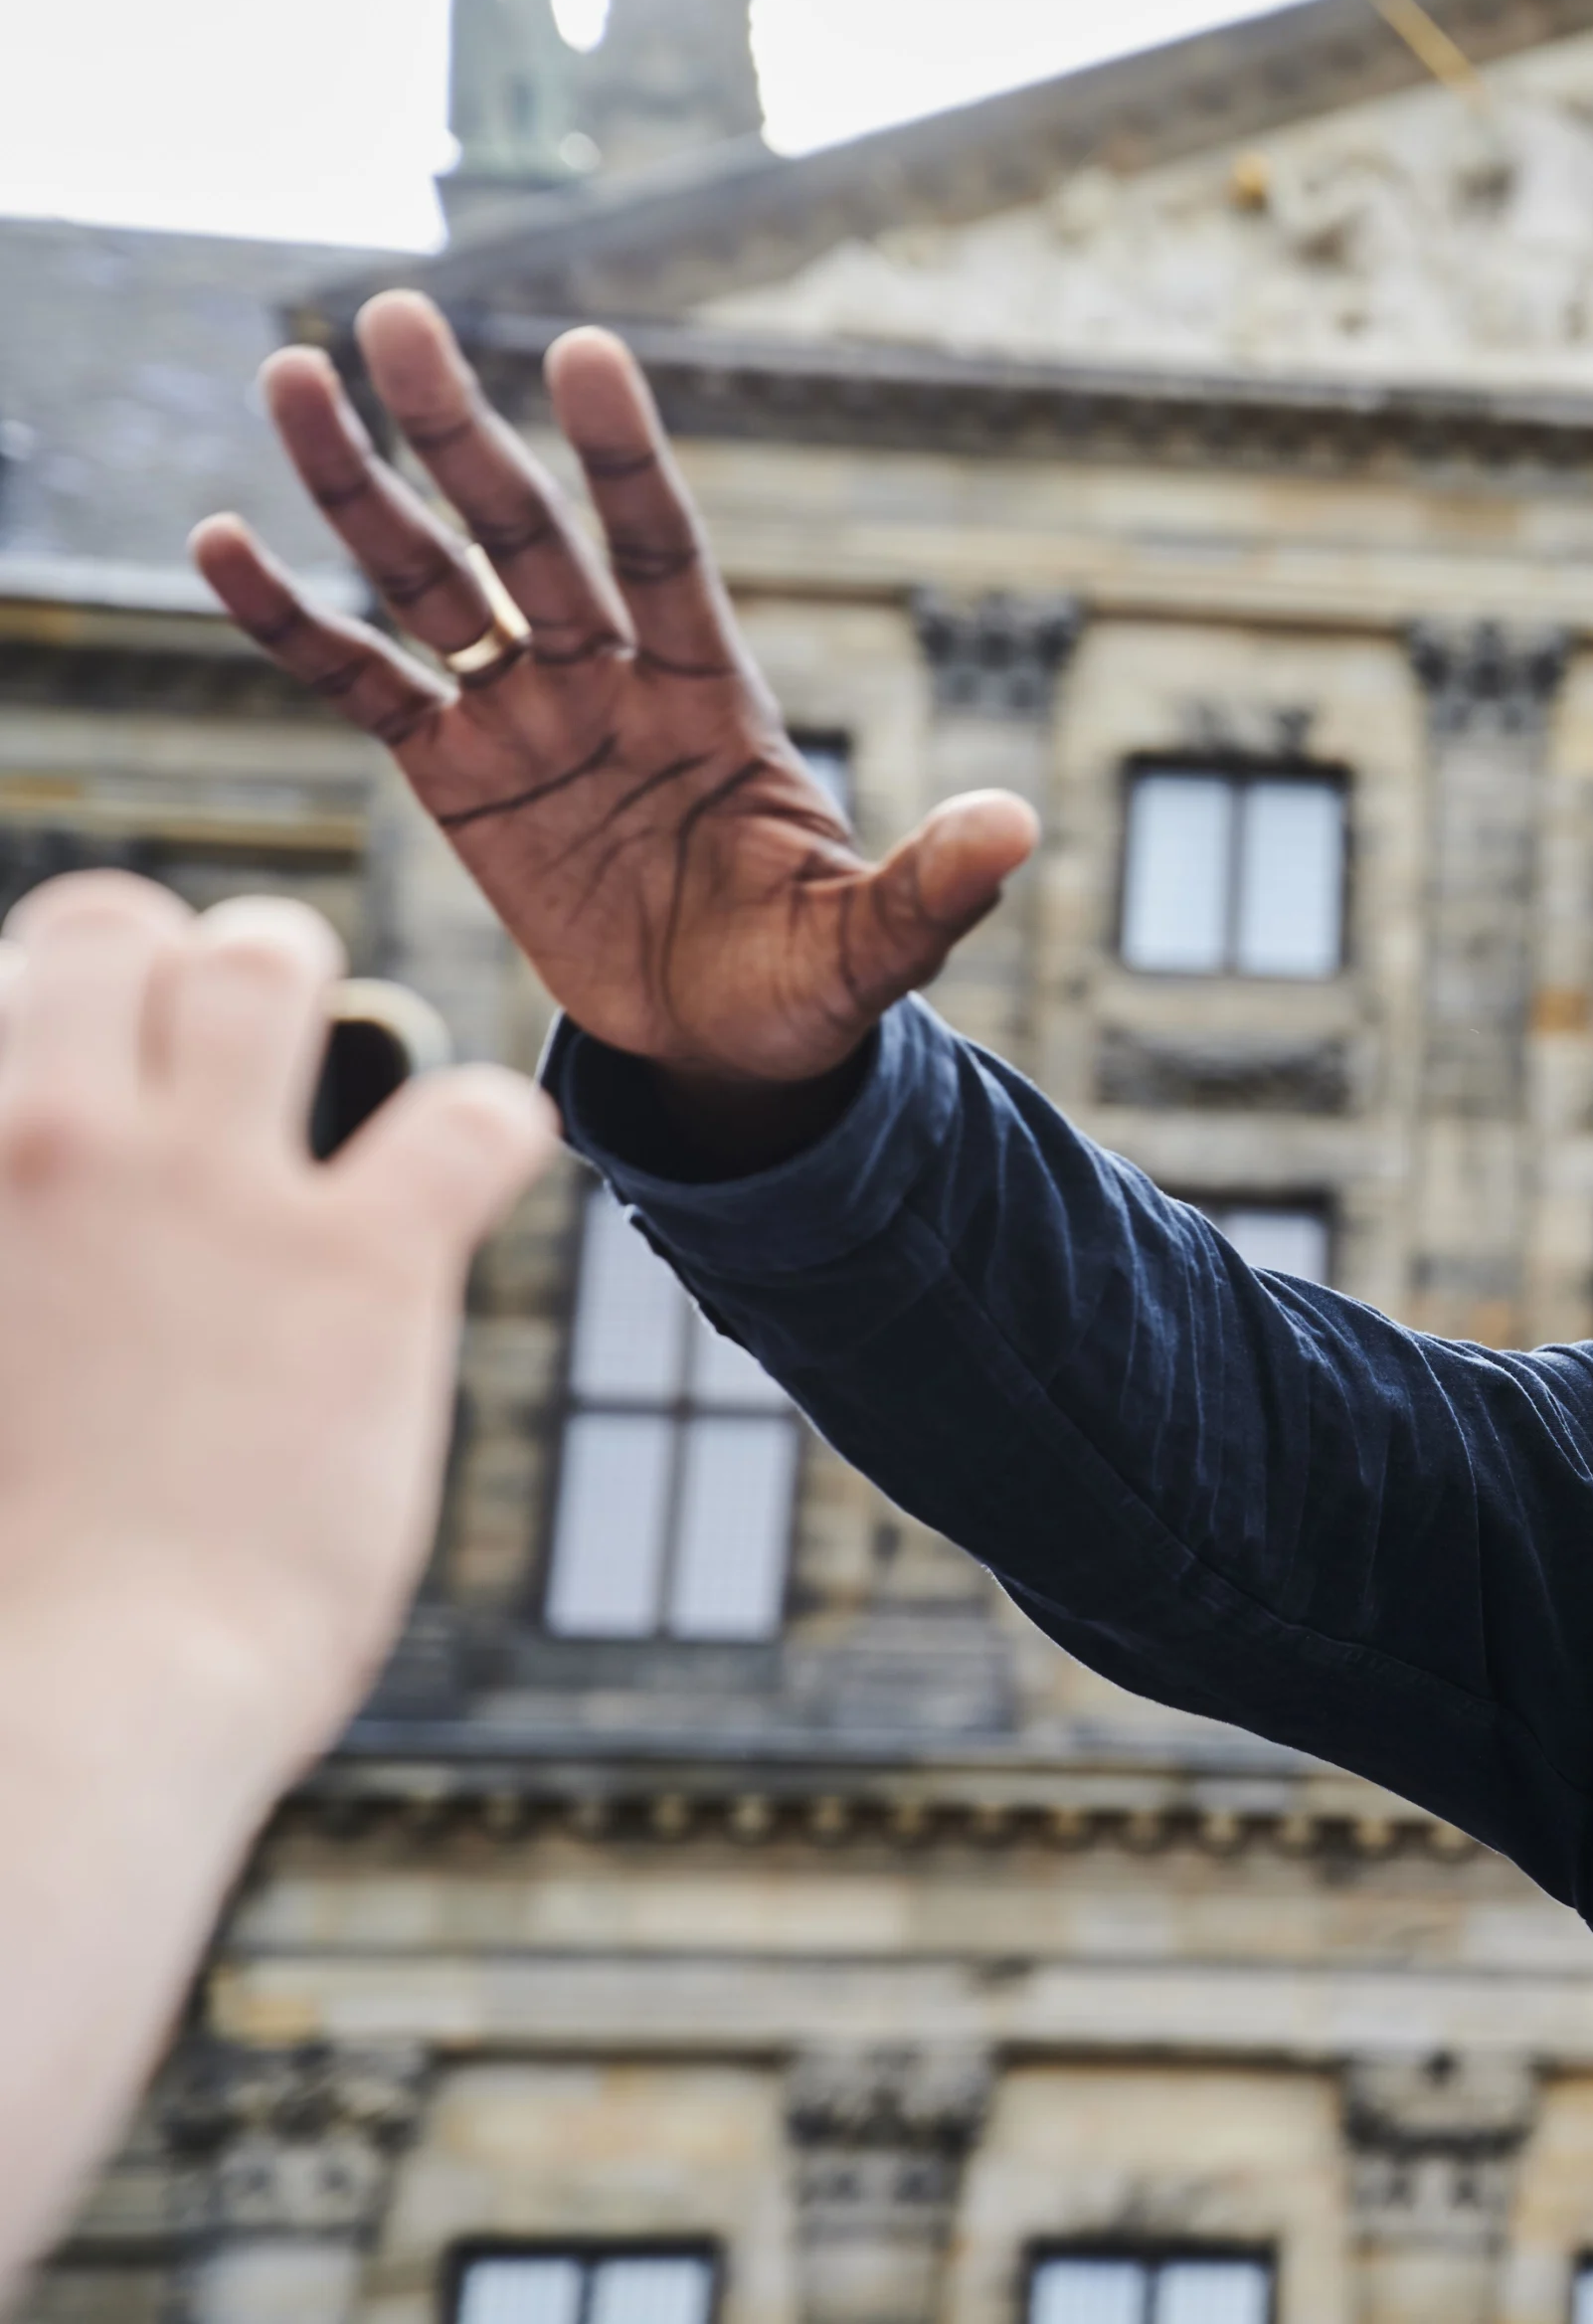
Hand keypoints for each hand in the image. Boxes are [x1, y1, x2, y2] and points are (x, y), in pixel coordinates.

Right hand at [0, 873, 554, 1770]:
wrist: (43, 1719)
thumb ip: (16, 1268)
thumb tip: (57, 1277)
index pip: (2, 987)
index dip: (57, 1013)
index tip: (97, 1081)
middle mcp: (42, 1140)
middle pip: (118, 927)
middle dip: (183, 963)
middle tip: (226, 1043)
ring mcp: (206, 1191)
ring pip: (271, 961)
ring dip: (321, 996)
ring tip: (346, 1061)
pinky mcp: (360, 1264)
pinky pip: (471, 1115)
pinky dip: (490, 1129)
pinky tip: (473, 1175)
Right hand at [189, 290, 1035, 1119]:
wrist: (726, 1048)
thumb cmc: (808, 983)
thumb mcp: (873, 945)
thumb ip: (933, 884)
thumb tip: (1021, 825)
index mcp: (712, 696)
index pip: (663, 550)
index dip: (624, 460)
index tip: (588, 354)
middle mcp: (610, 682)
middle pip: (524, 535)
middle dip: (463, 431)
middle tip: (397, 315)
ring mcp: (527, 721)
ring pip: (429, 582)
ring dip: (359, 487)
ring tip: (291, 376)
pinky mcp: (457, 780)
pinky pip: (364, 685)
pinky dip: (294, 622)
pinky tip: (220, 543)